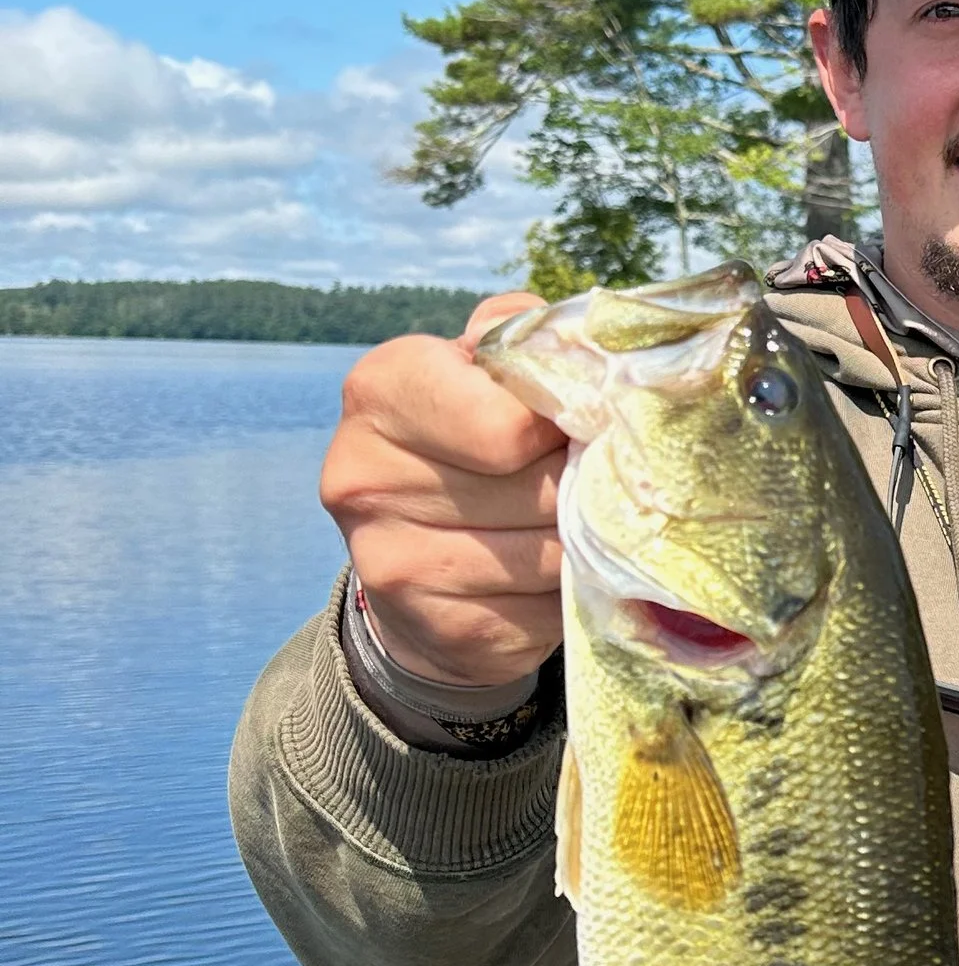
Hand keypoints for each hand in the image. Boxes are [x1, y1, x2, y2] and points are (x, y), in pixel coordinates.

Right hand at [319, 292, 562, 686]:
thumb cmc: (470, 438)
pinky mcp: (441, 630)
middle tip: (586, 476)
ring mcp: (395, 564)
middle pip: (541, 489)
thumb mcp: (484, 365)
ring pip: (553, 553)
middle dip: (585, 484)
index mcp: (380, 389)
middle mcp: (365, 477)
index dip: (565, 423)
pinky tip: (554, 574)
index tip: (574, 423)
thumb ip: (523, 335)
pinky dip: (573, 593)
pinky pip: (549, 612)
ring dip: (586, 540)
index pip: (508, 423)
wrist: (417, 561)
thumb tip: (575, 350)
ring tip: (575, 522)